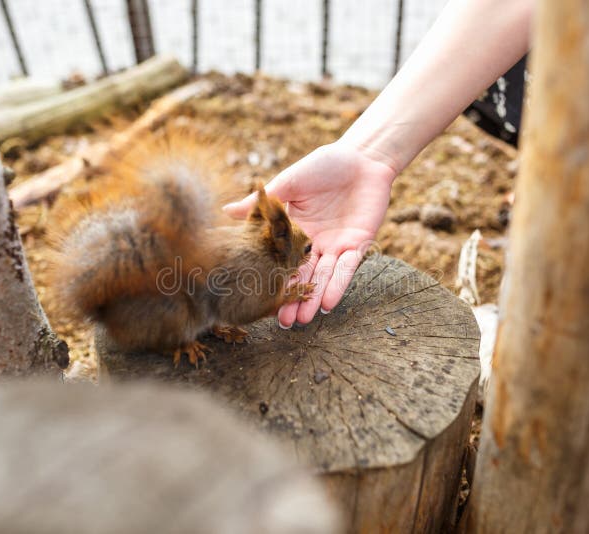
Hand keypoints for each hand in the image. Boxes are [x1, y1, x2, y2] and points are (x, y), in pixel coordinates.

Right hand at [223, 141, 395, 326]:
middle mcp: (314, 243)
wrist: (362, 157)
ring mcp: (337, 246)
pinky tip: (329, 303)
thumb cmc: (324, 165)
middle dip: (293, 298)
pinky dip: (338, 285)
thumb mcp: (289, 182)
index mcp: (295, 231)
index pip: (281, 260)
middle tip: (282, 321)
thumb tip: (225, 210)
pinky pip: (347, 269)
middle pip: (301, 275)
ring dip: (314, 298)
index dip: (272, 279)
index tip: (258, 300)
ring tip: (302, 319)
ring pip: (323, 277)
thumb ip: (263, 202)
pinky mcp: (358, 245)